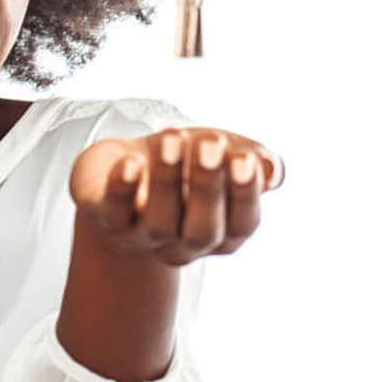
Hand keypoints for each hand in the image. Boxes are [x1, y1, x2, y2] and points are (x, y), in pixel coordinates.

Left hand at [69, 127, 281, 266]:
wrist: (126, 163)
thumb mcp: (223, 155)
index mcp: (223, 231)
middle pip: (202, 230)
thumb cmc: (184, 161)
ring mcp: (145, 237)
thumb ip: (254, 161)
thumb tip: (272, 169)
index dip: (245, 194)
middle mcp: (186, 243)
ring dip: (167, 179)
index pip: (242, 223)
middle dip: (208, 187)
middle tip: (211, 144)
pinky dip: (122, 190)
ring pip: (159, 222)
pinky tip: (130, 163)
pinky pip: (115, 213)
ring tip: (172, 138)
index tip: (245, 159)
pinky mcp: (109, 221)